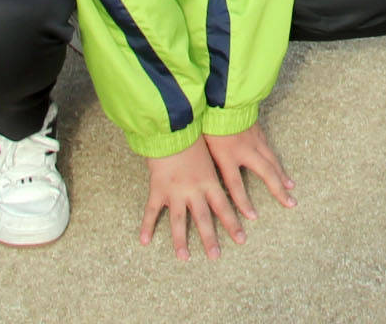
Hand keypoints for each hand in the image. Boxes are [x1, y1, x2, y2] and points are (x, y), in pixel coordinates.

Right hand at [141, 140, 241, 259]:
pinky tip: (144, 241)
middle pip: (203, 219)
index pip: (224, 207)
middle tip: (215, 257)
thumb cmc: (194, 136)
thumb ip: (214, 171)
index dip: (233, 223)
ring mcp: (175, 191)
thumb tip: (225, 179)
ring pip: (178, 221)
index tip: (241, 239)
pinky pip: (152, 211)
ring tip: (184, 258)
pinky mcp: (158, 188)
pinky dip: (147, 226)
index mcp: (209, 181)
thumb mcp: (210, 154)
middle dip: (210, 239)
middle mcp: (194, 190)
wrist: (173, 128)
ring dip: (180, 240)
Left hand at [200, 125, 295, 228]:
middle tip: (290, 204)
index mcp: (227, 155)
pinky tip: (282, 170)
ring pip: (272, 161)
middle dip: (278, 190)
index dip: (243, 202)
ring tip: (291, 189)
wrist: (222, 98)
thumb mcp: (201, 143)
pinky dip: (278, 163)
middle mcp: (245, 150)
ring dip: (283, 177)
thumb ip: (201, 161)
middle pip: (266, 173)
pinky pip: (271, 152)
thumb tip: (193, 175)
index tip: (253, 217)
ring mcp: (255, 141)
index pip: (236, 184)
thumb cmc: (208, 120)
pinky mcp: (258, 133)